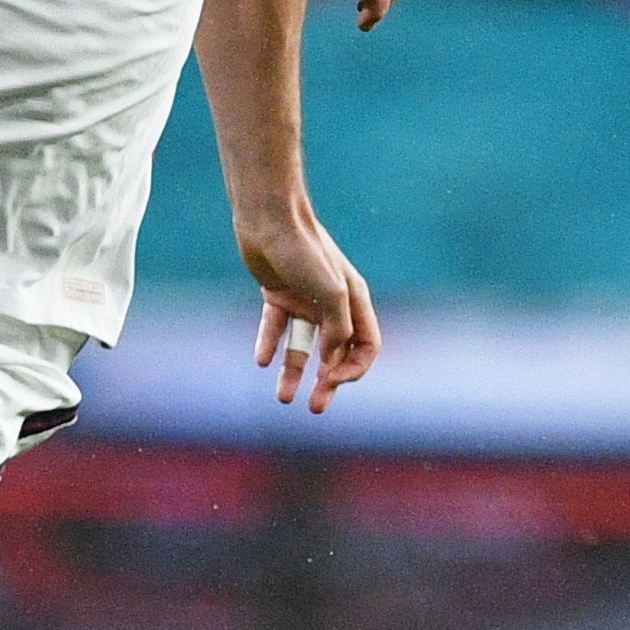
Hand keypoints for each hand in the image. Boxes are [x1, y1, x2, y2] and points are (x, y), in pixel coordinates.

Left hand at [239, 210, 379, 412]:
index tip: (332, 380)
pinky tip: (262, 362)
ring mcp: (304, 301)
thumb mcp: (331, 293)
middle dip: (327, 383)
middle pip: (335, 354)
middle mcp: (332, 305)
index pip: (366, 346)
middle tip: (316, 409)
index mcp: (355, 302)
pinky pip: (275, 328)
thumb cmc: (305, 252)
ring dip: (294, 372)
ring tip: (283, 399)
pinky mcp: (277, 295)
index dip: (354, 368)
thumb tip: (331, 364)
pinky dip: (269, 344)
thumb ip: (336, 330)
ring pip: (302, 346)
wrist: (269, 220)